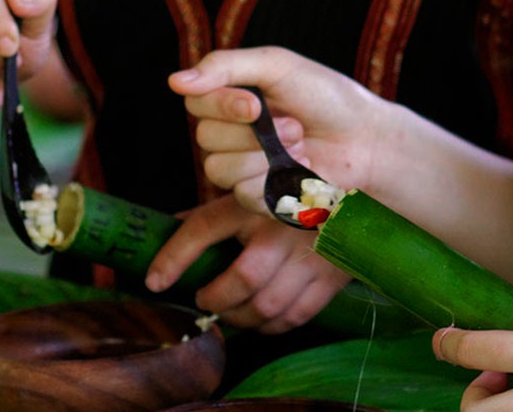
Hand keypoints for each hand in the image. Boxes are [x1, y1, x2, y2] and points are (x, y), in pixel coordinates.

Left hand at [146, 193, 351, 332]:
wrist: (357, 187)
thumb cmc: (291, 191)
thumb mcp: (251, 192)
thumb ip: (215, 213)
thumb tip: (168, 227)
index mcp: (254, 200)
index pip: (203, 228)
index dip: (173, 258)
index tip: (154, 282)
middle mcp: (281, 226)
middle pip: (241, 279)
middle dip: (215, 299)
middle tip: (205, 299)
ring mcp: (310, 253)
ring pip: (267, 305)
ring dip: (241, 318)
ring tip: (232, 313)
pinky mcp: (331, 275)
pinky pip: (296, 315)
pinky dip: (272, 325)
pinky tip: (263, 318)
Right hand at [169, 47, 393, 213]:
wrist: (367, 138)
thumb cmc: (327, 97)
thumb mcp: (278, 66)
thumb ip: (226, 67)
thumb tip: (175, 81)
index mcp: (231, 99)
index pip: (195, 102)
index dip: (221, 106)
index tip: (256, 105)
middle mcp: (231, 135)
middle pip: (205, 139)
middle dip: (253, 133)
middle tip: (294, 124)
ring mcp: (243, 169)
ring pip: (219, 170)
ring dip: (265, 157)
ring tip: (301, 145)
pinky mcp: (260, 199)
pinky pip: (243, 195)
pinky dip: (277, 181)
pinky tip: (303, 169)